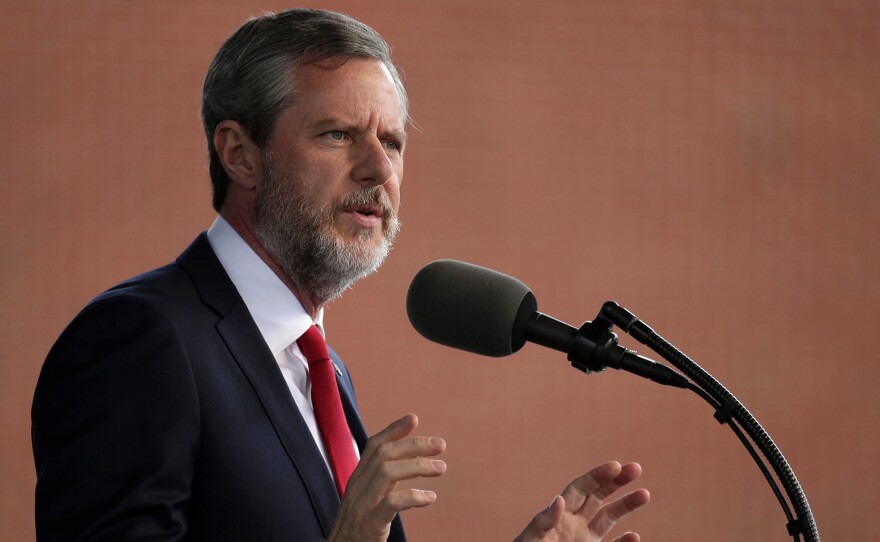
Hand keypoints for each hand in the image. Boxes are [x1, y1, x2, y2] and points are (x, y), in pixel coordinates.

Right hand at [327, 414, 445, 541]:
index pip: (373, 446)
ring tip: (440, 468)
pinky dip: (413, 496)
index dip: (393, 430)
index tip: (414, 419)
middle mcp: (357, 488)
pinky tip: (430, 497)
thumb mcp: (366, 499)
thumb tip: (407, 462)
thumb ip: (382, 481)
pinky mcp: (369, 524)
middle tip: (440, 445)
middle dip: (414, 445)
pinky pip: (391, 503)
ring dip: (417, 466)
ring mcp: (361, 505)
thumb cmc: (357, 528)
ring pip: (386, 472)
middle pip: (383, 454)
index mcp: (358, 479)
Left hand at [514, 461, 649, 541]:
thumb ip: (544, 521)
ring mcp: (584, 540)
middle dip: (616, 481)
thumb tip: (558, 500)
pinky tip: (635, 536)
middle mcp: (574, 523)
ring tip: (645, 493)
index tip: (615, 465)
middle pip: (598, 496)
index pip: (581, 488)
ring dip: (626, 505)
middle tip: (635, 468)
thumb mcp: (531, 538)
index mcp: (559, 514)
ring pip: (609, 518)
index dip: (597, 476)